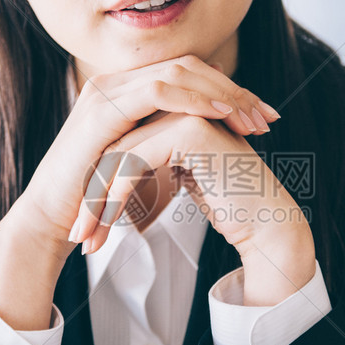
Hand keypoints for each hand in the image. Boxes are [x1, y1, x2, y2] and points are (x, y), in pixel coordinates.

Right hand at [0, 55, 280, 326]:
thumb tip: (221, 142)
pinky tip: (221, 115)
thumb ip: (178, 144)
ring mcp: (107, 90)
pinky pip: (158, 90)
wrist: (54, 218)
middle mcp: (116, 81)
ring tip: (251, 118)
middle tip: (267, 116)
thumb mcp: (150, 164)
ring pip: (178, 72)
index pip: (189, 73)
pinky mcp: (103, 108)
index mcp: (127, 89)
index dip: (229, 90)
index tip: (263, 115)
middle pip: (189, 65)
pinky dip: (194, 99)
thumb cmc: (101, 198)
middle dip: (233, 89)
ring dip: (220, 93)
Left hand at [70, 108, 316, 303]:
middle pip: (115, 147)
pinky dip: (114, 198)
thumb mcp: (182, 175)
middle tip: (79, 236)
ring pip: (119, 156)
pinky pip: (135, 163)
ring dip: (97, 203)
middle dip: (92, 196)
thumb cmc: (228, 204)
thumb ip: (154, 158)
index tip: (85, 224)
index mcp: (176, 109)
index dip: (99, 185)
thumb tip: (115, 167)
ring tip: (86, 240)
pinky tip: (106, 226)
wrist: (266, 222)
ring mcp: (186, 112)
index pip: (121, 142)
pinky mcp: (190, 130)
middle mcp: (179, 104)